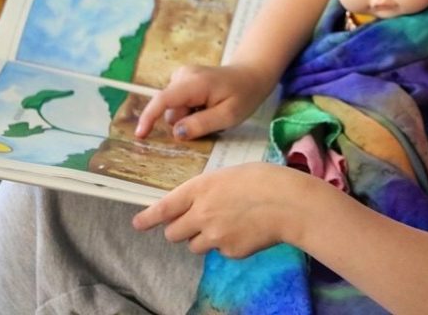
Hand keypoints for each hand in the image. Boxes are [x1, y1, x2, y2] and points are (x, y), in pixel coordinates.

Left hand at [132, 162, 309, 257]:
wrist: (290, 203)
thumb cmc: (266, 179)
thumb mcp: (232, 174)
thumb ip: (211, 189)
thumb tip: (202, 203)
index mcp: (201, 189)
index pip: (164, 207)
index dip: (148, 218)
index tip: (138, 224)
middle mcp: (201, 214)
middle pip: (173, 233)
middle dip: (181, 229)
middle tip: (197, 222)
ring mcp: (214, 236)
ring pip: (195, 245)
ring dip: (204, 238)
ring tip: (229, 224)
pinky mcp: (229, 252)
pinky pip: (220, 251)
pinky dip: (228, 244)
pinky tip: (246, 231)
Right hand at [135, 63, 270, 140]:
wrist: (251, 74)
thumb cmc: (244, 94)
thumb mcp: (229, 115)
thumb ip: (202, 124)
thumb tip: (176, 132)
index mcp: (194, 83)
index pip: (163, 100)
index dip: (149, 118)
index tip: (140, 136)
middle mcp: (183, 76)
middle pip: (171, 111)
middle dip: (186, 122)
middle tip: (213, 119)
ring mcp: (182, 76)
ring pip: (175, 110)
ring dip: (191, 117)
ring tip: (213, 110)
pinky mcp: (182, 80)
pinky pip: (179, 105)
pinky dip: (191, 110)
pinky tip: (208, 105)